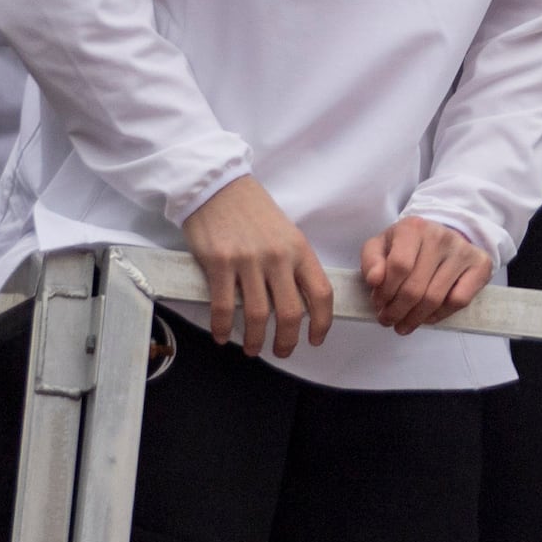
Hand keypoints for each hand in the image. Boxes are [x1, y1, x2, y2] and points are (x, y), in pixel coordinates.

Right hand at [184, 174, 330, 359]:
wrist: (219, 189)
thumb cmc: (254, 214)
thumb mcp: (286, 235)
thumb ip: (294, 265)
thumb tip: (301, 301)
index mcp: (300, 251)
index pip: (321, 293)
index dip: (322, 322)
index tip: (316, 339)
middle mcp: (278, 258)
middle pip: (291, 311)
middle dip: (288, 340)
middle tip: (282, 352)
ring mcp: (248, 261)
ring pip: (258, 314)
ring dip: (256, 340)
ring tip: (253, 349)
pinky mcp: (219, 263)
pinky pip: (224, 306)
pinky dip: (224, 327)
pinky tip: (223, 336)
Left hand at [359, 217, 492, 334]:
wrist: (442, 237)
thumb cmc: (406, 247)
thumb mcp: (380, 247)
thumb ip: (371, 261)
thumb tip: (374, 280)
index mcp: (413, 228)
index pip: (399, 266)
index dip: (385, 292)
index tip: (378, 303)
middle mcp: (441, 236)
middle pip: (415, 287)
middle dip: (397, 311)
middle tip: (388, 321)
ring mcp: (463, 250)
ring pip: (435, 297)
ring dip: (415, 318)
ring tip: (403, 325)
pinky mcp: (481, 264)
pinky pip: (459, 300)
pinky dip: (440, 315)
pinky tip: (428, 317)